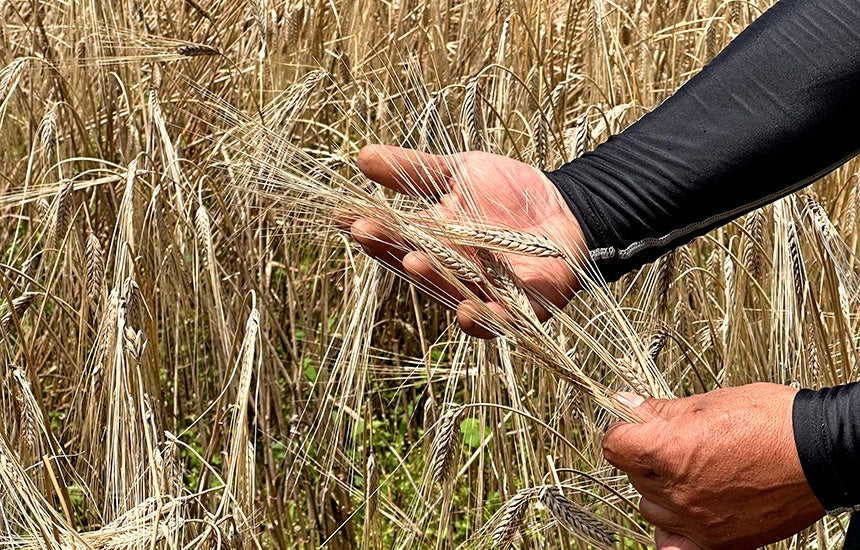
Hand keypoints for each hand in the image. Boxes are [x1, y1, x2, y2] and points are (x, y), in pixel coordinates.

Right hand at [351, 145, 586, 337]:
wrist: (567, 209)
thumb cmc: (508, 193)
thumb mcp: (460, 172)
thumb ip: (414, 170)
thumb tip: (362, 156)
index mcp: (433, 240)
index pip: (394, 236)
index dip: (369, 226)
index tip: (342, 214)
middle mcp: (451, 270)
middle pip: (416, 264)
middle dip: (391, 250)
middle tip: (368, 232)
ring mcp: (483, 290)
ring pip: (451, 292)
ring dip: (432, 279)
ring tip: (413, 262)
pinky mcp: (521, 309)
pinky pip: (498, 321)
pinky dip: (482, 320)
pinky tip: (466, 311)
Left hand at [602, 383, 824, 548]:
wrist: (822, 452)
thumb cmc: (772, 422)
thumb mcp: (709, 402)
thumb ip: (660, 410)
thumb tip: (627, 405)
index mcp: (671, 451)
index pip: (615, 446)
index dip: (622, 430)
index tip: (633, 425)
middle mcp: (680, 491)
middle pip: (633, 474)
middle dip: (645, 455)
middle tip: (672, 441)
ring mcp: (699, 521)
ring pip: (651, 506)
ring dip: (659, 488)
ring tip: (688, 470)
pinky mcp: (720, 541)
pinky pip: (673, 544)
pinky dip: (672, 531)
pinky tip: (684, 512)